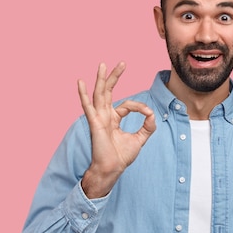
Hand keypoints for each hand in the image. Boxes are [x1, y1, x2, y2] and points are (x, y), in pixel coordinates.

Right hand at [77, 62, 155, 197]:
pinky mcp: (95, 123)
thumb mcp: (140, 139)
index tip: (149, 114)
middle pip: (109, 91)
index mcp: (114, 118)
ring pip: (99, 94)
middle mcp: (105, 115)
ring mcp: (98, 118)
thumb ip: (147, 126)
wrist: (112, 169)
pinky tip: (80, 82)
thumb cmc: (122, 156)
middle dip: (115, 77)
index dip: (140, 107)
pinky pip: (88, 106)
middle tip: (122, 63)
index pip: (127, 105)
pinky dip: (83, 94)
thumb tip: (152, 114)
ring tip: (103, 65)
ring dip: (102, 79)